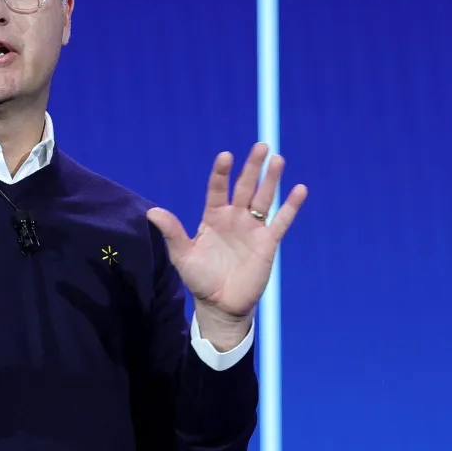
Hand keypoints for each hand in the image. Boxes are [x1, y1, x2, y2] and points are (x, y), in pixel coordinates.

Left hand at [146, 143, 306, 346]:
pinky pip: (281, 221)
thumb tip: (151, 212)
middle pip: (245, 187)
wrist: (220, 304)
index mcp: (212, 217)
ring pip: (265, 198)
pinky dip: (291, 206)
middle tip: (261, 146)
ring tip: (277, 159)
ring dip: (271, 180)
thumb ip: (172, 232)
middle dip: (252, 167)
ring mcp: (252, 228)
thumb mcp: (182, 255)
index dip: (221, 173)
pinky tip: (300, 189)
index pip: (217, 189)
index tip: (226, 156)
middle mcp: (234, 218)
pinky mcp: (268, 242)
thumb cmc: (199, 278)